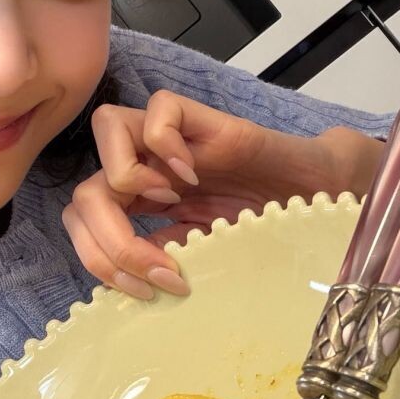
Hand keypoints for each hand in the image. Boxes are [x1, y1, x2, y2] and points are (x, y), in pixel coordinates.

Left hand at [62, 90, 380, 298]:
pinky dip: (164, 143)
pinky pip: (160, 107)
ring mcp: (172, 141)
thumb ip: (165, 256)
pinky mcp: (204, 119)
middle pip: (84, 188)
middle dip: (109, 240)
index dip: (98, 258)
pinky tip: (193, 175)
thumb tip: (132, 281)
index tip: (144, 291)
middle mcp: (146, 168)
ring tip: (167, 203)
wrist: (317, 196)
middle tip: (159, 270)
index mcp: (138, 202)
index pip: (82, 219)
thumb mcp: (204, 255)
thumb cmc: (262, 225)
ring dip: (123, 176)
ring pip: (106, 126)